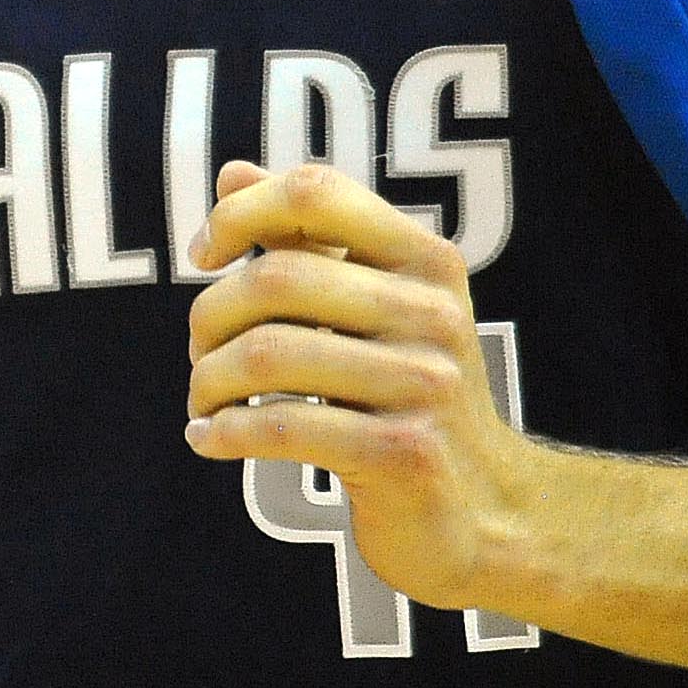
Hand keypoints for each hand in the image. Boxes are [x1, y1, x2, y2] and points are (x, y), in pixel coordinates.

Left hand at [181, 158, 535, 614]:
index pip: (315, 193)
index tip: (205, 254)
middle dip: (211, 316)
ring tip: (203, 400)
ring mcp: (424, 385)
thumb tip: (232, 174)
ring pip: (268, 355)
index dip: (241, 213)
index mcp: (425, 260)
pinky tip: (209, 438)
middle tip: (200, 351)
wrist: (487, 513)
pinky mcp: (403, 454)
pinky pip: (283, 427)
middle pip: (276, 278)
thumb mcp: (375, 308)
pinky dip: (225, 431)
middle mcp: (433, 313)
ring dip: (210, 380)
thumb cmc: (411, 399)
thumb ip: (307, 239)